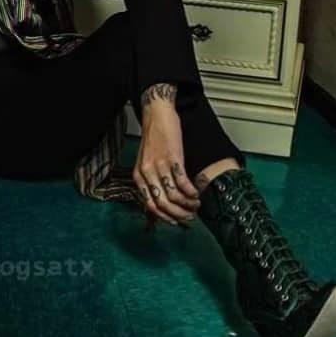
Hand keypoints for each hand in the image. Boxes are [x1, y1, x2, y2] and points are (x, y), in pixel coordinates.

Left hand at [132, 85, 200, 225]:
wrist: (156, 115)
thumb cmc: (153, 139)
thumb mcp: (145, 162)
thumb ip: (150, 180)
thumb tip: (160, 200)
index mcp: (138, 175)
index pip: (149, 205)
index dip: (165, 217)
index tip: (176, 221)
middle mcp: (147, 173)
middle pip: (162, 204)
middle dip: (178, 214)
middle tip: (189, 216)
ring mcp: (159, 165)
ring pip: (174, 196)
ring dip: (188, 204)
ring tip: (196, 204)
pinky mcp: (173, 158)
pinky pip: (183, 182)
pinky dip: (192, 192)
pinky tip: (197, 193)